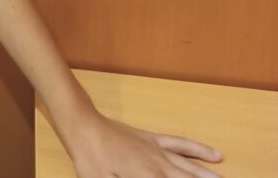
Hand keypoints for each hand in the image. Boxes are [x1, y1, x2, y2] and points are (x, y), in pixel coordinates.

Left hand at [69, 114, 223, 177]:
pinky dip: (198, 150)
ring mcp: (157, 150)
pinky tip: (215, 154)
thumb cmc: (90, 159)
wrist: (83, 126)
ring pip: (190, 166)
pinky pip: (180, 144)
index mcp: (145, 177)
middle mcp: (157, 164)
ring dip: (208, 176)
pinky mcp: (153, 139)